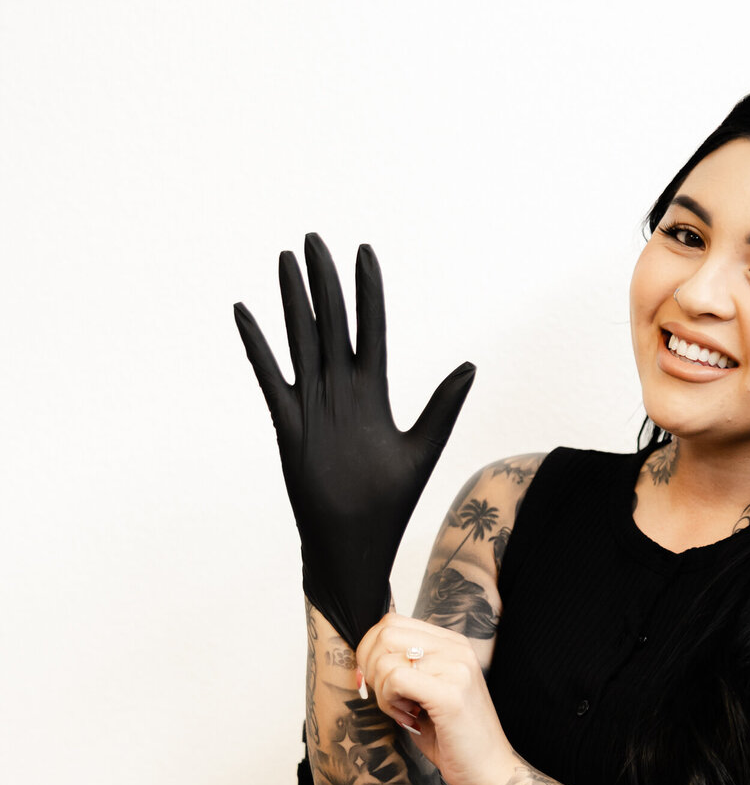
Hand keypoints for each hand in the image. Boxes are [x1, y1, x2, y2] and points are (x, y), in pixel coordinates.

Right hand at [233, 233, 475, 649]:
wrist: (355, 544)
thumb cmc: (389, 505)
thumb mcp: (422, 450)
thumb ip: (442, 406)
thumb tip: (470, 366)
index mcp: (374, 393)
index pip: (371, 329)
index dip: (368, 292)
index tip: (364, 251)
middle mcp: (342, 392)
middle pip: (332, 324)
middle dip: (325, 282)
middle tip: (315, 240)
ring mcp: (313, 405)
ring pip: (302, 341)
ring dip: (293, 301)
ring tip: (285, 260)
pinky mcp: (289, 425)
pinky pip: (270, 377)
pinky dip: (258, 347)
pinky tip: (245, 313)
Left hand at [355, 614, 520, 784]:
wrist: (490, 770)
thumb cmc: (455, 738)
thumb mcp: (427, 692)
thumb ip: (405, 668)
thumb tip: (365, 657)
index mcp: (452, 645)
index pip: (392, 623)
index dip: (370, 651)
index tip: (375, 682)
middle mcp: (457, 649)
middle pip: (385, 633)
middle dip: (370, 668)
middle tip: (386, 698)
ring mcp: (456, 669)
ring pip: (386, 657)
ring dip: (382, 690)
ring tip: (403, 711)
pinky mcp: (450, 694)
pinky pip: (395, 680)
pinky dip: (389, 702)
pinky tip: (407, 717)